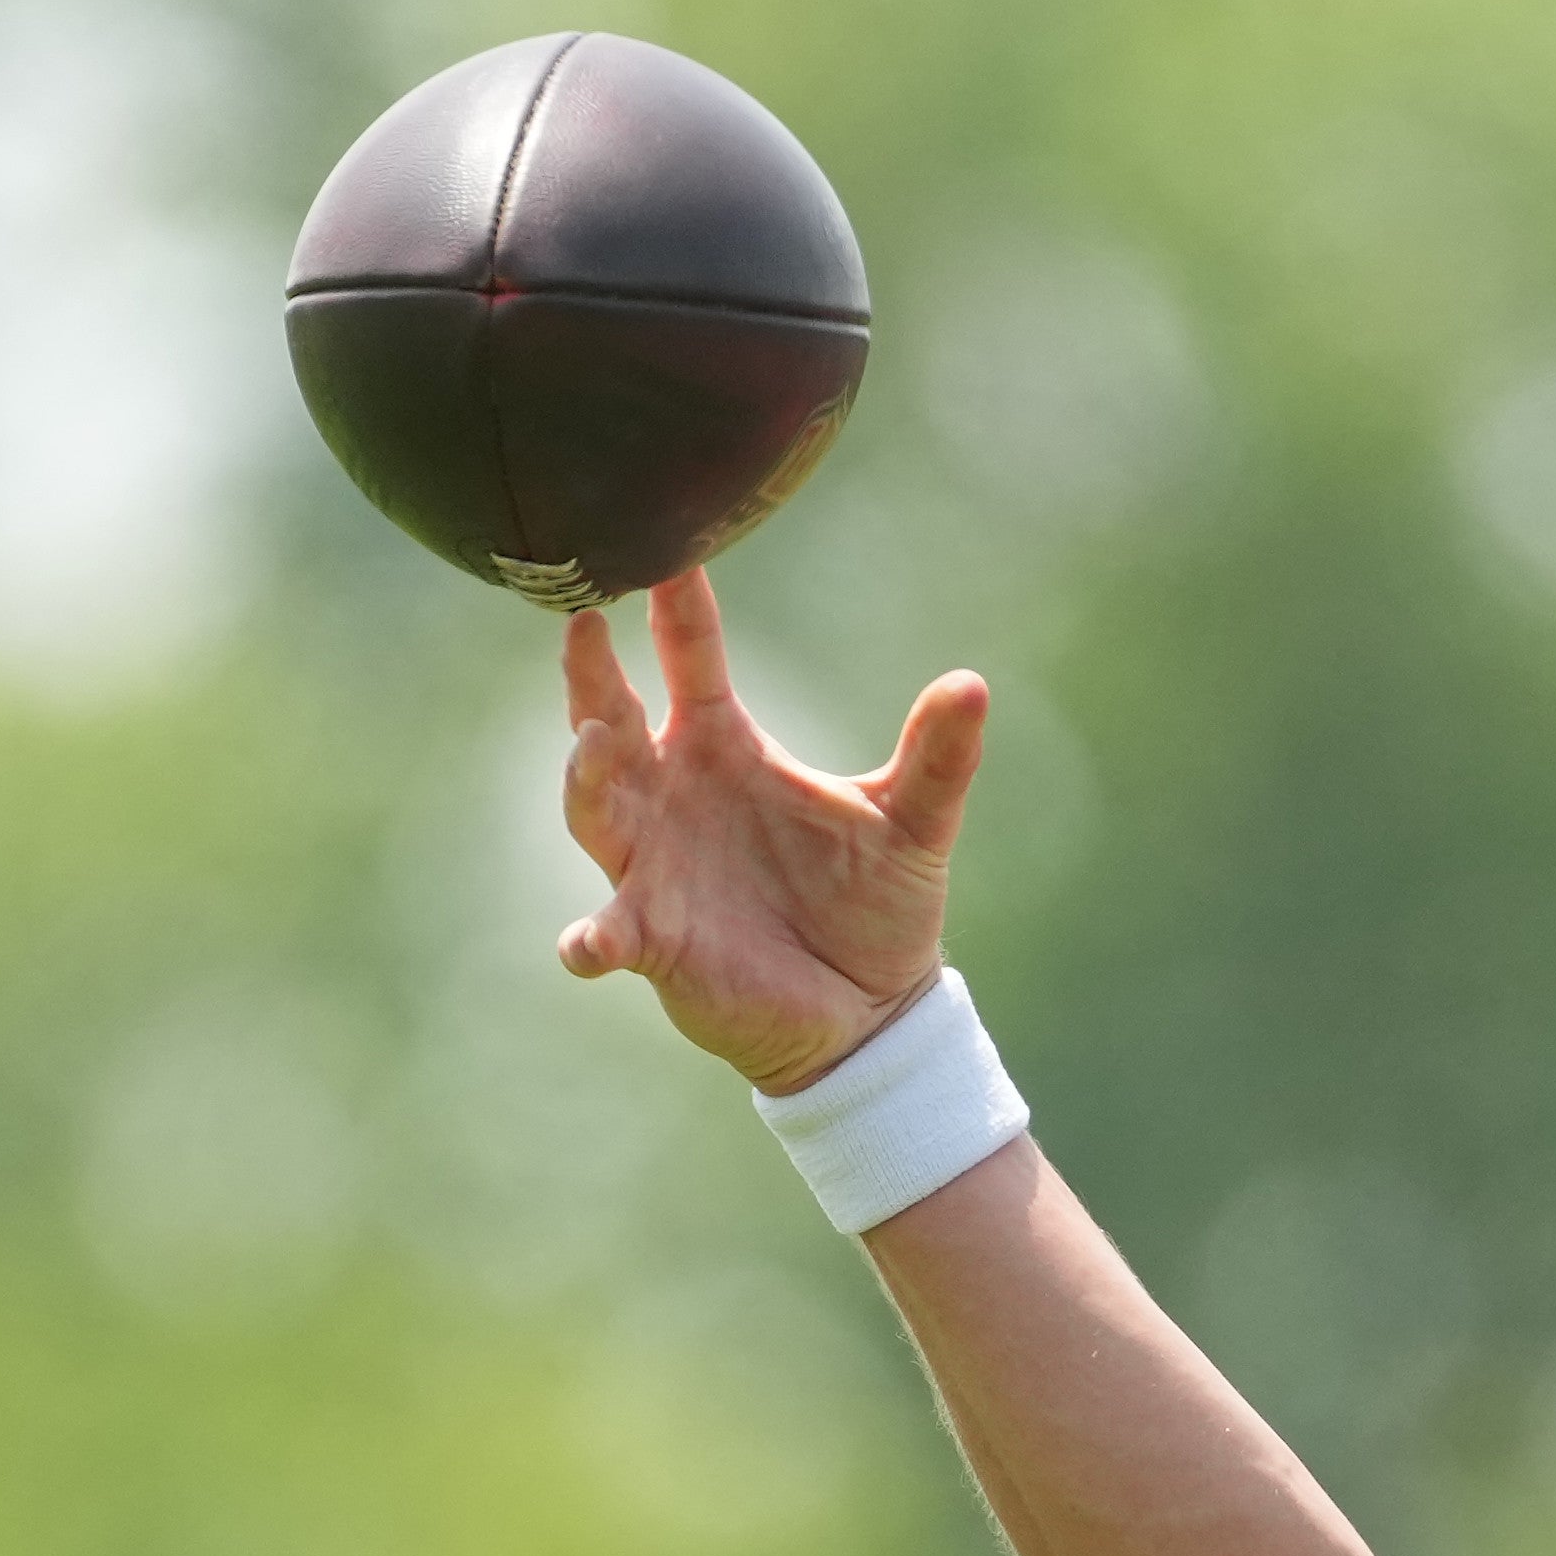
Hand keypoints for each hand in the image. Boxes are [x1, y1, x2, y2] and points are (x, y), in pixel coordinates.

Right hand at [551, 569, 983, 1091]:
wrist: (867, 1009)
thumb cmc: (875, 903)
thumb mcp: (914, 824)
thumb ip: (936, 757)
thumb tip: (973, 684)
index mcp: (725, 746)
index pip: (689, 657)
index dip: (674, 604)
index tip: (664, 546)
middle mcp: (673, 794)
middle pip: (610, 718)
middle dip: (590, 675)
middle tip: (582, 620)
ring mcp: (653, 867)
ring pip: (595, 811)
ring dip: (585, 781)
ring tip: (594, 748)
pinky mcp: (654, 942)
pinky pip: (606, 935)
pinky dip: (592, 939)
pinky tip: (589, 945)